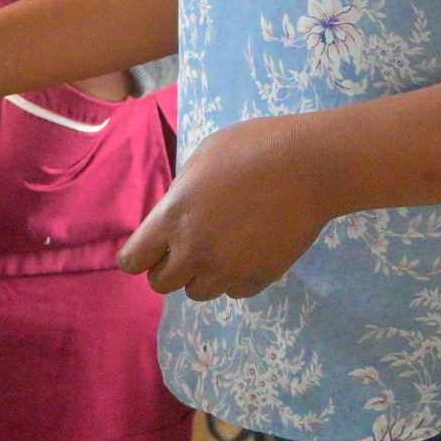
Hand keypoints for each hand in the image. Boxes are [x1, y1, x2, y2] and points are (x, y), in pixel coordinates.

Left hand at [116, 115, 335, 300]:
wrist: (308, 167)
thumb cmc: (252, 148)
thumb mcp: (201, 159)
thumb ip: (181, 194)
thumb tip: (177, 213)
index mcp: (173, 218)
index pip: (133, 261)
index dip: (138, 256)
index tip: (149, 248)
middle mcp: (194, 252)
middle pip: (160, 284)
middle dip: (168, 267)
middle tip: (187, 244)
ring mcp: (227, 270)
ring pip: (197, 292)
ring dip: (202, 274)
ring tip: (222, 245)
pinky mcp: (258, 280)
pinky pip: (233, 291)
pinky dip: (235, 277)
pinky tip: (248, 250)